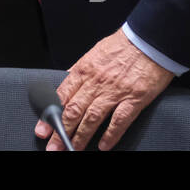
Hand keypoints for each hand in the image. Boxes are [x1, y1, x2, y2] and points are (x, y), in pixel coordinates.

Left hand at [34, 29, 174, 150]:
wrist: (148, 40)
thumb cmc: (122, 46)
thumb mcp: (93, 53)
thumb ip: (79, 69)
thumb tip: (66, 79)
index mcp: (84, 70)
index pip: (61, 97)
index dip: (49, 116)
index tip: (42, 129)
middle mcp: (96, 82)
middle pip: (73, 111)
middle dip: (60, 132)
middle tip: (52, 147)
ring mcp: (115, 91)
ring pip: (92, 118)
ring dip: (81, 136)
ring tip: (72, 149)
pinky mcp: (134, 98)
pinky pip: (120, 120)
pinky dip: (111, 135)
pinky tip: (103, 146)